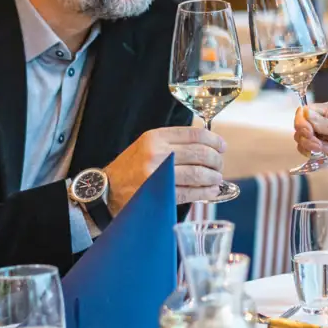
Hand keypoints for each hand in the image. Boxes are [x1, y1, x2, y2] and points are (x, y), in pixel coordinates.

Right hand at [104, 127, 225, 208]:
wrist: (106, 190)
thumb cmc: (131, 168)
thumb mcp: (147, 145)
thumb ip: (173, 142)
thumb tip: (206, 144)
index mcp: (156, 137)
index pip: (195, 134)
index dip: (214, 140)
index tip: (222, 147)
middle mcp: (157, 152)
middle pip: (200, 153)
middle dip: (216, 161)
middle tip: (220, 166)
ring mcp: (158, 174)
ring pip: (197, 173)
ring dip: (213, 177)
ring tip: (217, 179)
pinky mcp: (159, 193)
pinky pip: (190, 191)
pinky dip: (205, 192)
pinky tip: (211, 191)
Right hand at [293, 102, 327, 192]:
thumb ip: (325, 125)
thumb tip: (305, 113)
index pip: (306, 111)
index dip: (302, 121)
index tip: (309, 133)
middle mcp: (325, 123)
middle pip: (301, 126)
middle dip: (306, 137)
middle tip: (320, 146)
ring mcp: (323, 138)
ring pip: (302, 140)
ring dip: (310, 147)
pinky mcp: (323, 153)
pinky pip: (307, 153)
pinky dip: (312, 156)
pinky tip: (326, 156)